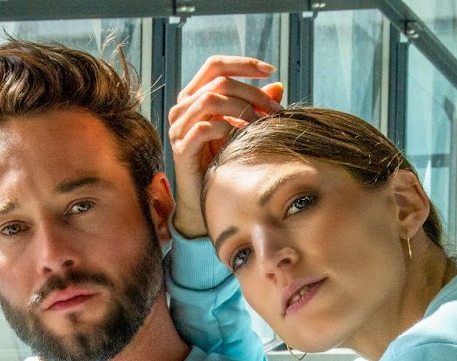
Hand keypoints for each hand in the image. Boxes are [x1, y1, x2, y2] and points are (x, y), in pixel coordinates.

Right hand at [167, 56, 284, 238]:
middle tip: (274, 109)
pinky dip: (227, 129)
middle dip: (252, 92)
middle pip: (219, 82)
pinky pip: (204, 128)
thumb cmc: (222, 162)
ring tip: (260, 124)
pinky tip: (241, 137)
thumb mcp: (241, 128)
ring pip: (210, 100)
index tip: (271, 70)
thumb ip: (255, 106)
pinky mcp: (181, 149)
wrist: (202, 201)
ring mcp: (178, 128)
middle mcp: (182, 108)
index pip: (215, 65)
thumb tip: (278, 86)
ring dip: (242, 109)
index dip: (243, 63)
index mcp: (194, 97)